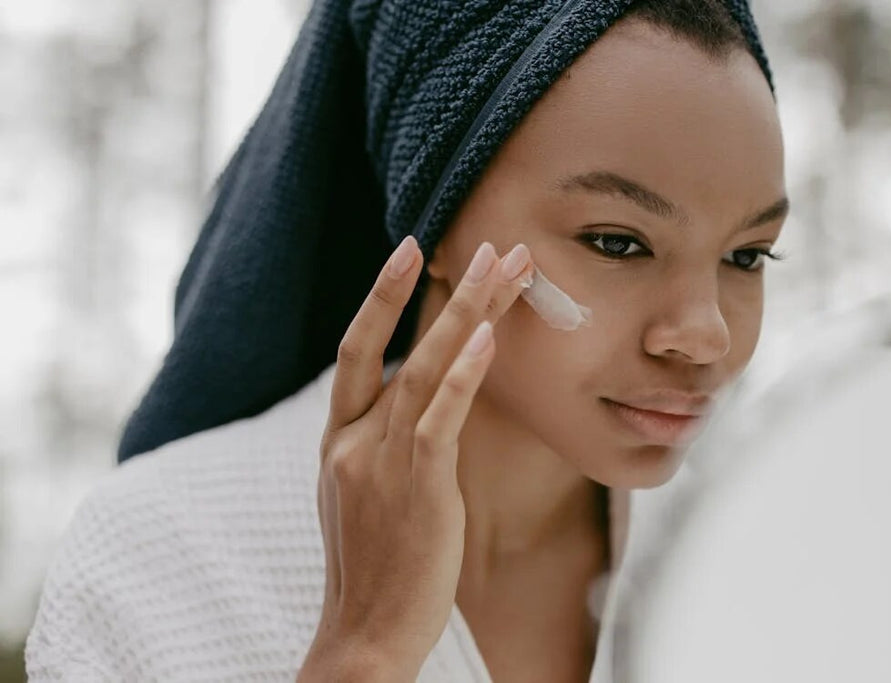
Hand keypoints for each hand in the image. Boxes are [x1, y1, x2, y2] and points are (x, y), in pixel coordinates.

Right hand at [298, 237, 533, 681]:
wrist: (363, 632)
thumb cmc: (373, 567)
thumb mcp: (361, 496)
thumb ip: (380, 446)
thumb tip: (415, 408)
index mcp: (337, 440)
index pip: (356, 350)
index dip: (380, 297)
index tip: (410, 253)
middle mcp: (352, 440)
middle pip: (392, 344)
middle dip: (433, 288)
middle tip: (481, 242)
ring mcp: (380, 460)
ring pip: (424, 368)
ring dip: (469, 313)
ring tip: (506, 269)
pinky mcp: (416, 485)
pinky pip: (440, 418)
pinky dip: (464, 374)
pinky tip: (489, 338)